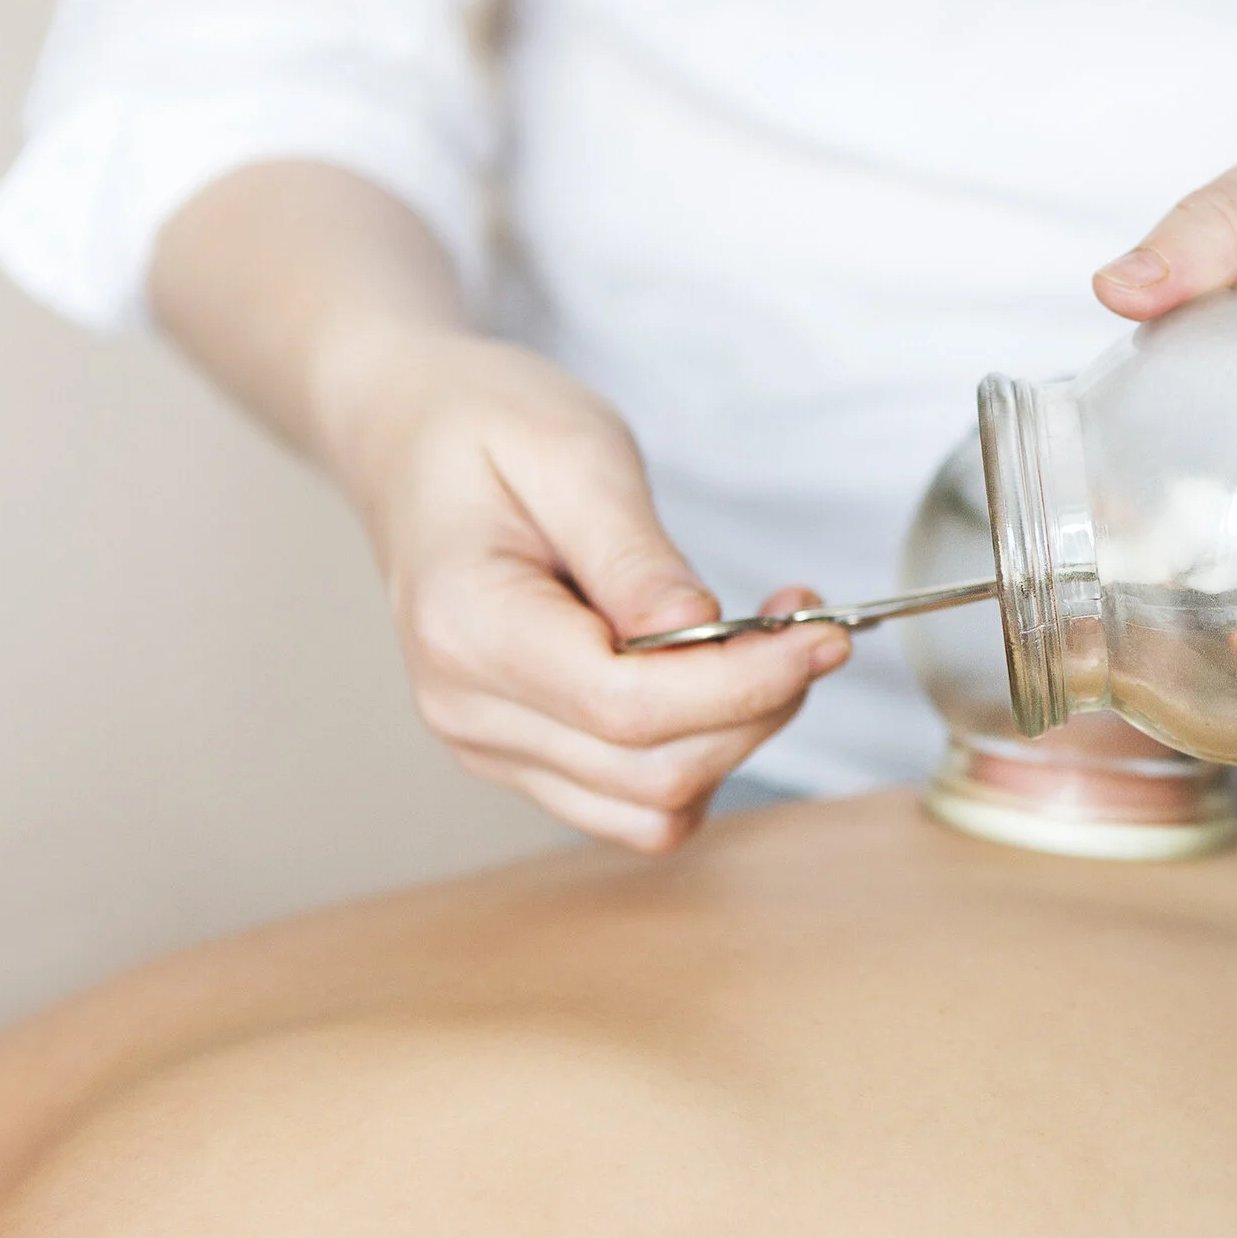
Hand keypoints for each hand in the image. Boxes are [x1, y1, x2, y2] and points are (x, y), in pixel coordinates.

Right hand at [324, 324, 847, 850]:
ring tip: (767, 645)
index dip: (744, 684)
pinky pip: (634, 804)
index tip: (822, 636)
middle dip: (756, 708)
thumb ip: (636, 555)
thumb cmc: (487, 429)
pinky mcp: (525, 756)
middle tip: (809, 627)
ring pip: (652, 808)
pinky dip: (699, 757)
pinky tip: (720, 680)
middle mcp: (468, 708)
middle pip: (652, 771)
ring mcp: (490, 744)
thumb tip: (703, 628)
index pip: (629, 707)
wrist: (414, 440)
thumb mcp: (574, 454)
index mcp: (467, 627)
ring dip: (737, 738)